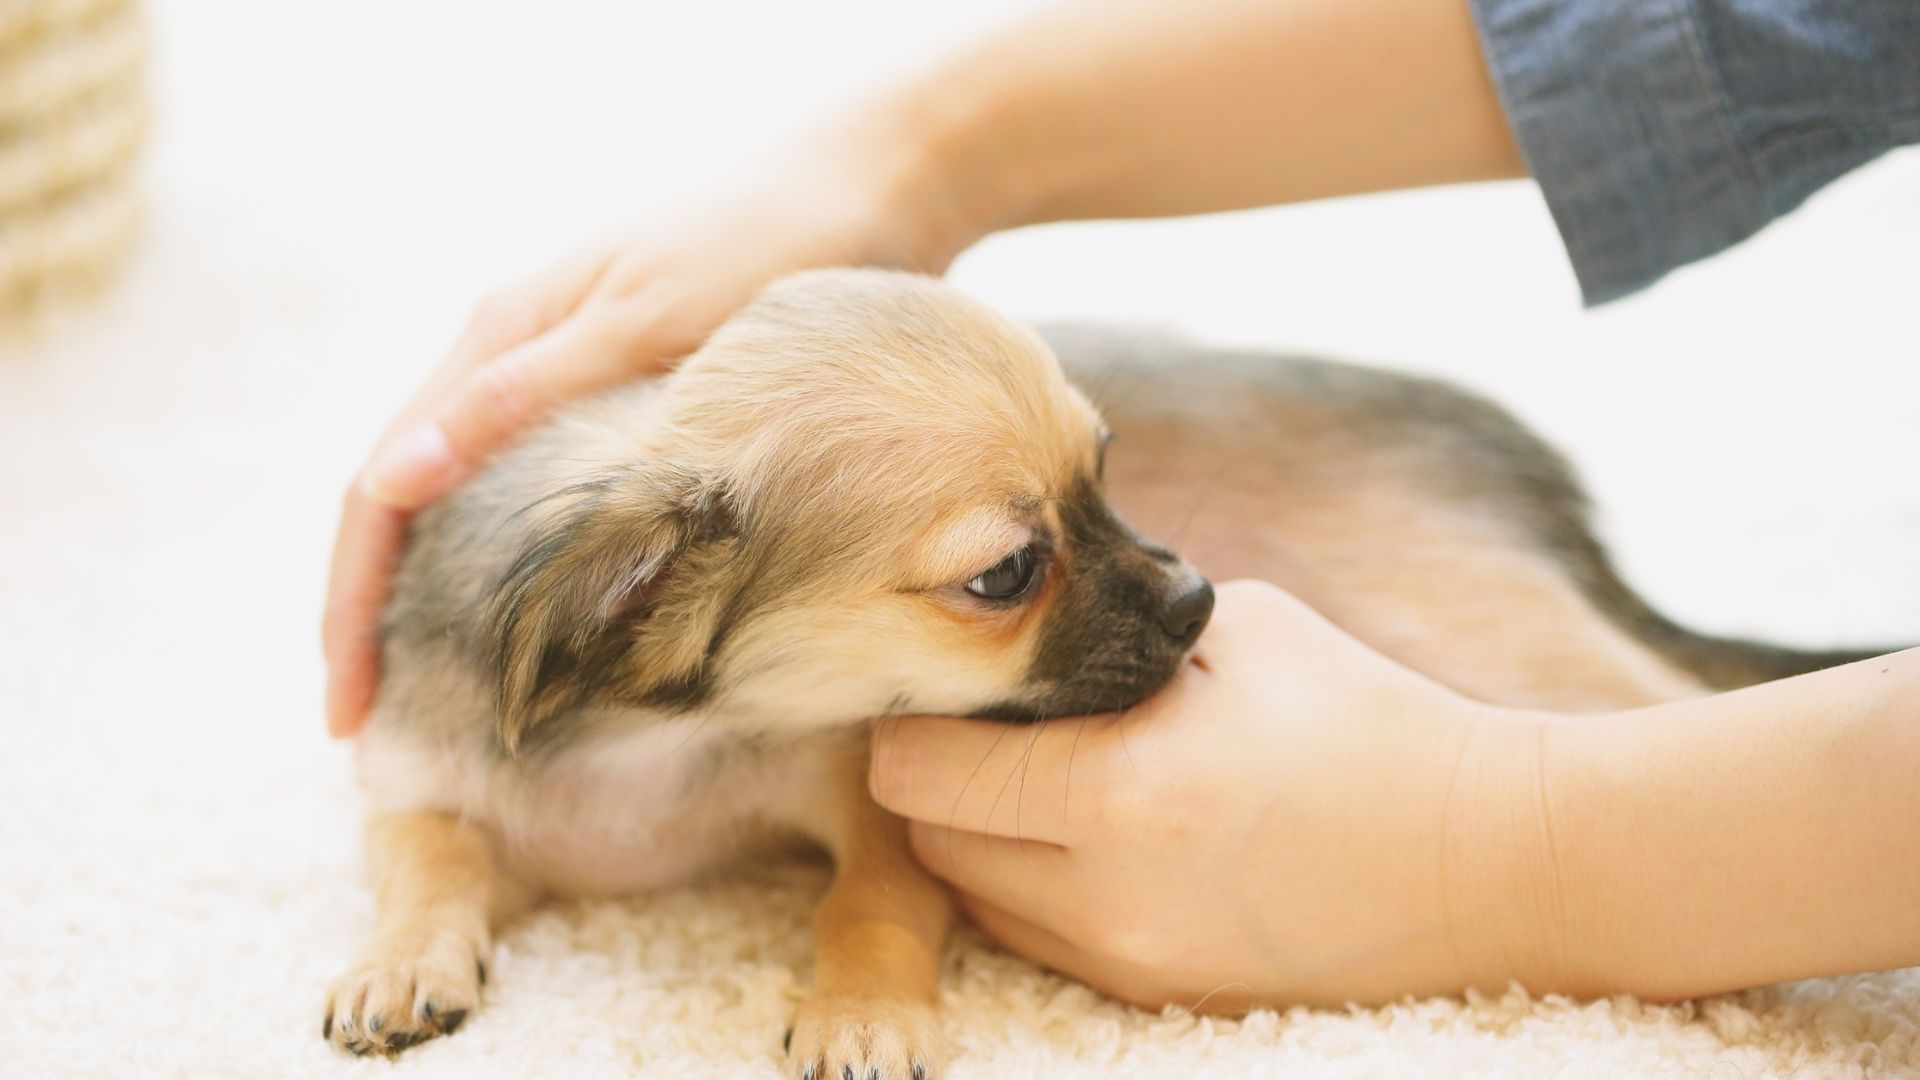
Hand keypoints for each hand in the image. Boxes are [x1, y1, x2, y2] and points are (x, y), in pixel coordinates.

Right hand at [322, 109, 986, 736]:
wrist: (876, 190)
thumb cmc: (767, 240)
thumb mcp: (645, 321)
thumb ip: (523, 397)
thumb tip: (394, 482)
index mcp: (498, 338)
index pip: (380, 488)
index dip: (351, 605)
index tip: (346, 711)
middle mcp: (517, 363)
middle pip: (409, 505)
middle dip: (377, 620)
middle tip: (370, 732)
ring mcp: (571, 385)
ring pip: (473, 507)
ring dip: (440, 602)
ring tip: (433, 704)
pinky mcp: (632, 405)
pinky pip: (549, 499)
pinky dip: (525, 571)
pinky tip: (540, 633)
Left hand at [869, 580, 1548, 1009]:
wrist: (1487, 860)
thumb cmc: (1366, 721)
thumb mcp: (1238, 634)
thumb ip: (1110, 636)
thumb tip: (1018, 631)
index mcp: (1122, 790)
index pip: (916, 771)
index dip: (919, 714)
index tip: (958, 678)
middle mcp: (1105, 897)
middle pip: (927, 845)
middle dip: (940, 781)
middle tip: (991, 725)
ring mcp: (1130, 963)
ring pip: (973, 902)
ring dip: (983, 839)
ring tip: (1049, 779)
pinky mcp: (1157, 998)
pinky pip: (1038, 939)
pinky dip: (1038, 887)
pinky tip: (1099, 833)